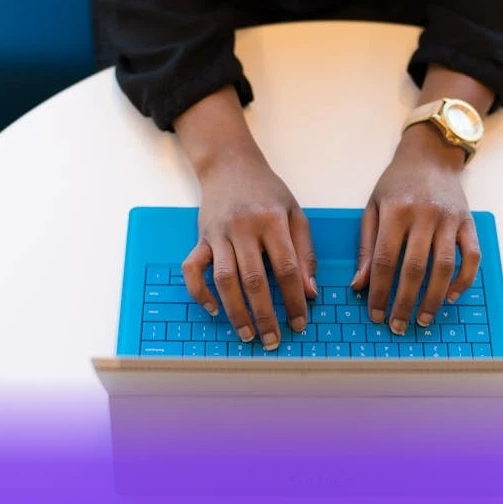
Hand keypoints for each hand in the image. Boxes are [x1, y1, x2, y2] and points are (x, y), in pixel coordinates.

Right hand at [181, 151, 316, 349]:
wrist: (229, 163)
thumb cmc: (266, 191)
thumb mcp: (295, 213)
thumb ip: (305, 252)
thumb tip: (309, 292)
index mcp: (272, 221)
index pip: (287, 268)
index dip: (294, 299)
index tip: (299, 322)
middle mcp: (244, 228)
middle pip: (254, 279)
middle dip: (265, 314)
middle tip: (273, 340)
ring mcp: (218, 234)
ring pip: (224, 279)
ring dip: (235, 311)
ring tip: (247, 335)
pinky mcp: (200, 237)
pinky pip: (192, 269)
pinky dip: (199, 292)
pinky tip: (213, 310)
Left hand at [351, 123, 480, 334]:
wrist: (430, 155)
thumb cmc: (397, 183)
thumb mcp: (373, 207)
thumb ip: (366, 246)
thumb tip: (359, 285)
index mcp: (395, 211)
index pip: (385, 259)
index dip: (379, 291)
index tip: (375, 314)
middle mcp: (424, 215)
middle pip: (414, 268)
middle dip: (404, 301)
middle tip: (398, 325)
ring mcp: (449, 219)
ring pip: (444, 267)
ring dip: (434, 298)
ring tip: (423, 318)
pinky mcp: (468, 222)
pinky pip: (471, 256)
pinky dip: (464, 280)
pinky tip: (452, 296)